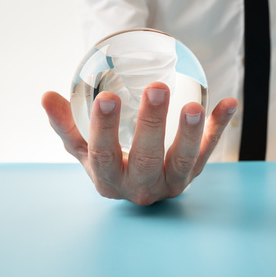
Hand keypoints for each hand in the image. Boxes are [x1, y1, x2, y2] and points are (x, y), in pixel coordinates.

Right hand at [42, 82, 237, 205]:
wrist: (133, 182)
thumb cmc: (106, 159)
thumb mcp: (81, 147)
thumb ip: (65, 123)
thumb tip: (47, 96)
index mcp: (108, 180)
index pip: (103, 155)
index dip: (104, 129)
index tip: (106, 98)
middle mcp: (140, 187)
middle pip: (146, 159)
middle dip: (152, 125)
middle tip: (156, 89)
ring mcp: (170, 183)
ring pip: (182, 160)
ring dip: (190, 132)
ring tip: (194, 105)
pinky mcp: (193, 173)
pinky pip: (208, 150)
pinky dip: (219, 128)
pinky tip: (229, 104)